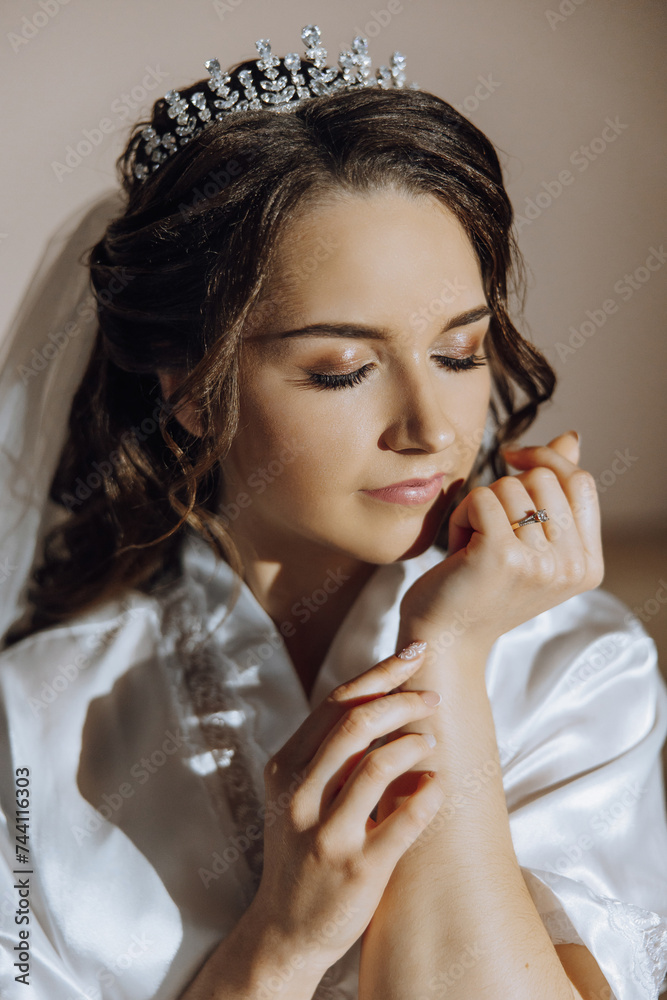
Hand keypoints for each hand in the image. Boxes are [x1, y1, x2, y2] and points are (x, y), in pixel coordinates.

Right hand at [247, 644, 444, 974]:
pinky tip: (436, 784)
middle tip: (432, 697)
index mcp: (285, 768)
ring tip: (431, 742)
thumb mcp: (296, 794)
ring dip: (414, 743)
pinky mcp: (357, 868)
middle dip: (402, 699)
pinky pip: (404, 820)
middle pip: (356, 722)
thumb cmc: (300, 851)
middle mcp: (300, 795)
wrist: (285, 930)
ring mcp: (326, 833)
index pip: (335, 703)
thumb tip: (373, 695)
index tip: (413, 654)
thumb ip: (325, 751)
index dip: (379, 673)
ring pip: (378, 764)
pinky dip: (428, 793)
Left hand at [397, 430, 603, 655]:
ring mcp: (540, 563)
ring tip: (472, 545)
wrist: (445, 639)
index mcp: (588, 564)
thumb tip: (570, 438)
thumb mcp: (529, 542)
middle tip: (487, 532)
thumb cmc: (481, 587)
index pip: (580, 482)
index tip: (512, 459)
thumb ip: (554, 493)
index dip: (546, 459)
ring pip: (509, 486)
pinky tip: (458, 547)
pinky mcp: (501, 556)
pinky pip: (482, 497)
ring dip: (479, 507)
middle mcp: (571, 567)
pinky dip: (461, 514)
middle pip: (543, 478)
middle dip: (506, 492)